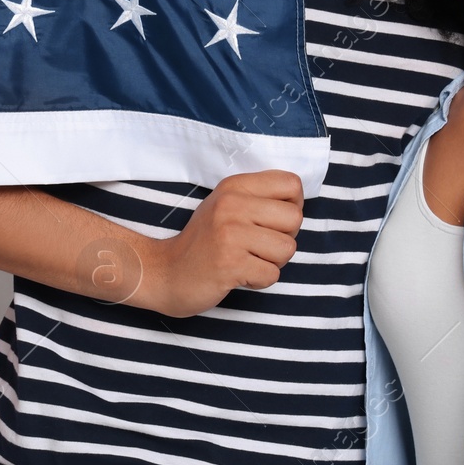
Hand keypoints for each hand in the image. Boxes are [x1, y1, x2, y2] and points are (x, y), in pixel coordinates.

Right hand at [146, 170, 303, 317]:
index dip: (293, 206)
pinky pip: (272, 274)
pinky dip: (259, 281)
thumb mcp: (226, 206)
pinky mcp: (230, 264)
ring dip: (272, 262)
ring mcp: (230, 234)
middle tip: (259, 246)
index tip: (274, 221)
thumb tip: (298, 202)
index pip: (291, 184)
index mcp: (234, 186)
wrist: (165, 273)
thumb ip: (258, 198)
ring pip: (287, 248)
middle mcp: (232, 205)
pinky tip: (239, 275)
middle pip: (295, 218)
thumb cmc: (204, 242)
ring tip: (248, 260)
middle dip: (284, 238)